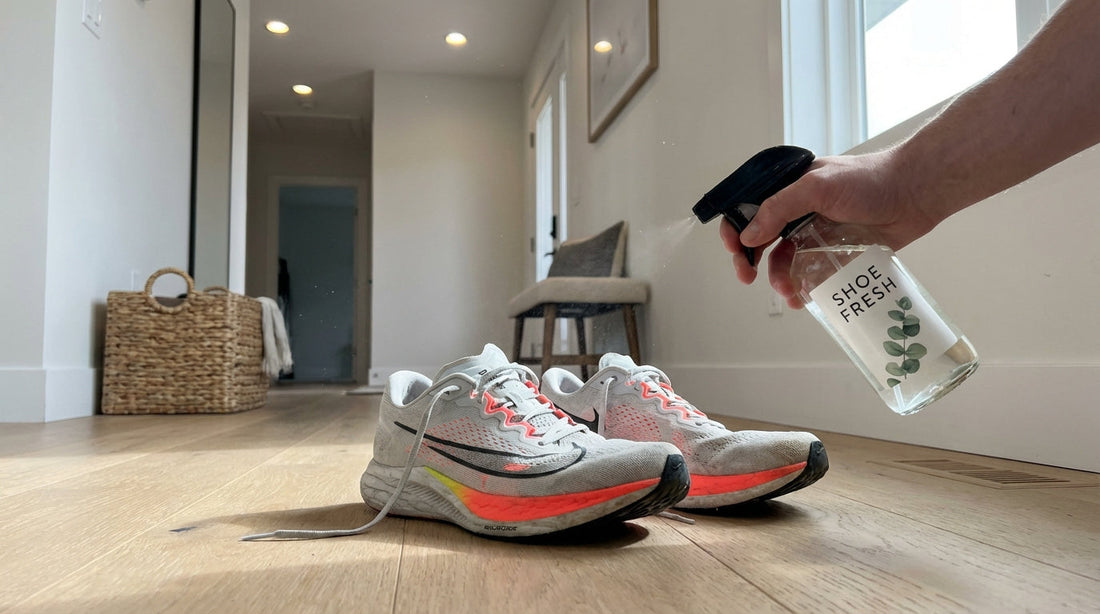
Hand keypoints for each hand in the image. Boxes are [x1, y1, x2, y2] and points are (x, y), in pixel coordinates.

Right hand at [719, 150, 943, 308]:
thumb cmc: (869, 180)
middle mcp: (799, 213)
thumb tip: (748, 236)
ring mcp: (817, 234)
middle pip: (762, 241)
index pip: (749, 210)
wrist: (915, 193)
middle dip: (751, 262)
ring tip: (788, 292)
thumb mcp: (817, 187)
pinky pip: (812, 274)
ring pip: (786, 262)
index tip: (736, 250)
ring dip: (779, 279)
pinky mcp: (837, 254)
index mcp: (789, 191)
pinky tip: (805, 298)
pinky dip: (804, 288)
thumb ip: (779, 208)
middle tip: (747, 278)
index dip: (736, 230)